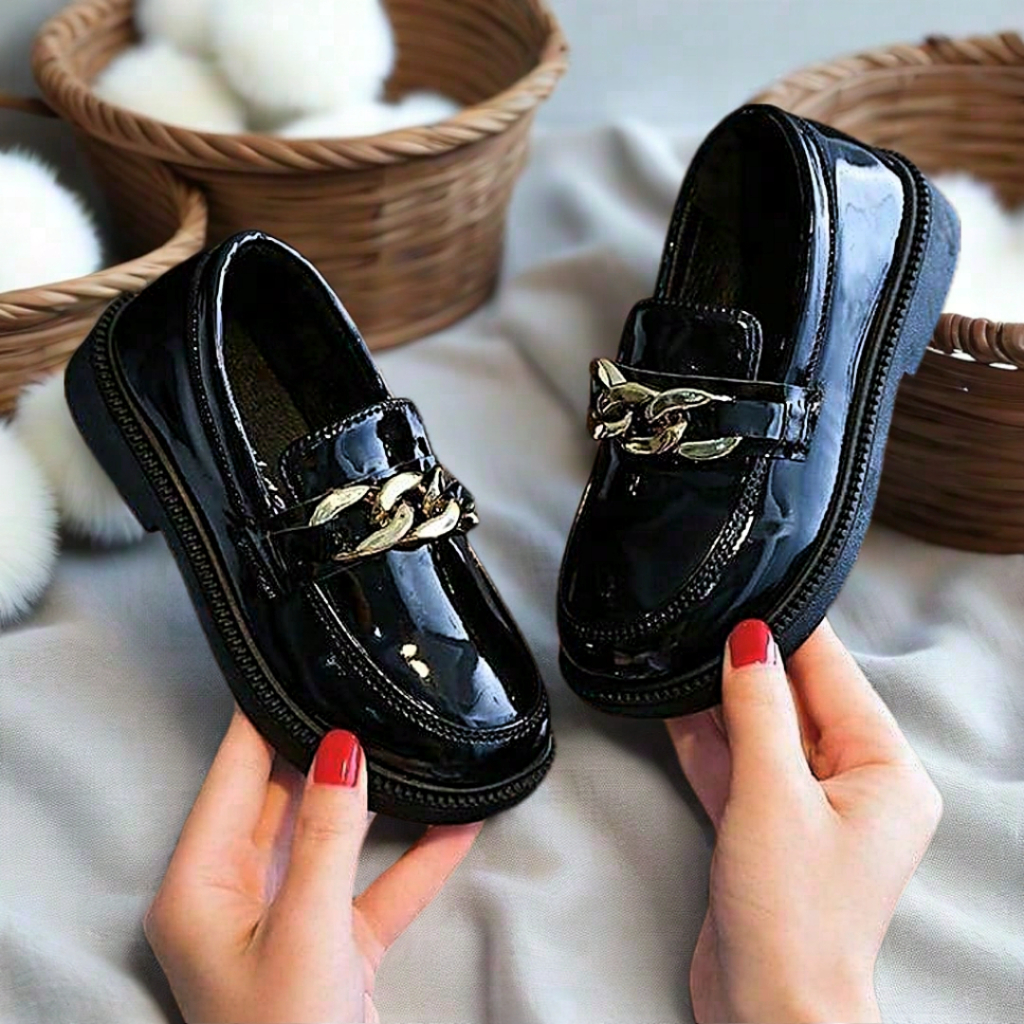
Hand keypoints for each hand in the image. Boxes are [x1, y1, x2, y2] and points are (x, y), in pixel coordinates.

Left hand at [144, 710, 481, 1022]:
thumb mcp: (306, 930)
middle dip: (327, 749)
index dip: (261, 718)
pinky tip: (455, 822)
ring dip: (381, 801)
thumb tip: (339, 750)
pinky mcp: (335, 943)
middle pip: (283, 797)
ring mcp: (289, 917)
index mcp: (201, 886)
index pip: (232, 775)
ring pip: (336, 836)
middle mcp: (238, 895)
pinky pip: (378, 883)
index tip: (290, 664)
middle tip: (364, 693)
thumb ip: (326, 836)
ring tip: (412, 744)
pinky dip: (415, 857)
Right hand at [668, 620, 941, 1023]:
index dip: (792, 632)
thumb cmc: (794, 920)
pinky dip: (710, 741)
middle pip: (797, 701)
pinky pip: (740, 767)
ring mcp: (807, 809)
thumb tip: (751, 640)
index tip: (753, 589)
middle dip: (751, 664)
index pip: (835, 678)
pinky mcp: (767, 829)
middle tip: (707, 621)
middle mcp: (854, 787)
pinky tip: (677, 707)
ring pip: (762, 732)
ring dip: (723, 701)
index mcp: (885, 772)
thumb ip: (759, 710)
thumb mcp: (773, 795)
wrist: (767, 1013)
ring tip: (683, 655)